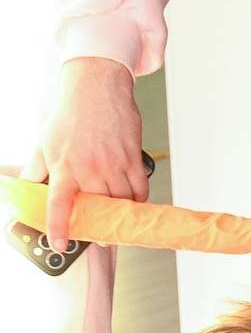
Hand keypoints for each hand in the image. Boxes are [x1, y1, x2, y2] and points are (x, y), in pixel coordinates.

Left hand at [28, 57, 145, 246]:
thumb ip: (36, 170)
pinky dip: (137, 200)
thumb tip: (28, 189)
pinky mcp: (132, 157)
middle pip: (97, 209)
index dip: (58, 228)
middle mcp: (89, 168)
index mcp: (63, 167)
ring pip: (121, 202)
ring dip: (119, 216)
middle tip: (98, 235)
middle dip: (98, 227)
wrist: (97, 88)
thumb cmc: (70, 114)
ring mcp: (113, 164)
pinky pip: (139, 188)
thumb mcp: (44, 143)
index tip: (60, 244)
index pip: (59, 205)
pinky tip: (131, 203)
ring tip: (116, 222)